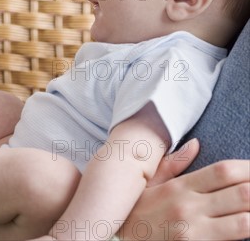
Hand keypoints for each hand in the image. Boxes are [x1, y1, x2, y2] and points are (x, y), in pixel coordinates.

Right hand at [119, 139, 249, 239]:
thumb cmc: (135, 213)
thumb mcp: (148, 184)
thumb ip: (173, 164)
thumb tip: (195, 143)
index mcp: (179, 187)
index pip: (223, 171)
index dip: (249, 168)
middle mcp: (189, 206)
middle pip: (241, 193)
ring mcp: (194, 230)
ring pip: (246, 220)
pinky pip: (234, 239)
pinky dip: (248, 231)